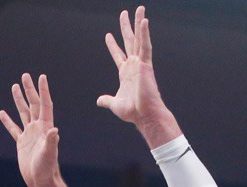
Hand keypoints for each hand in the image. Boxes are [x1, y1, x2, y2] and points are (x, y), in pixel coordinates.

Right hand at [0, 74, 66, 186]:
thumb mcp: (49, 154)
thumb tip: (54, 130)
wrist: (41, 182)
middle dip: (29, 90)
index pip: (45, 105)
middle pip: (33, 104)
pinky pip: (13, 128)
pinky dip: (7, 121)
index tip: (41, 77)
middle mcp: (38, 128)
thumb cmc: (47, 169)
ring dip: (19, 100)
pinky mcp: (22, 143)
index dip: (43, 91)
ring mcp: (29, 135)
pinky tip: (2, 112)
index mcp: (45, 128)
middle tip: (25, 76)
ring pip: (23, 113)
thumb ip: (51, 142)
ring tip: (14, 87)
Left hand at [96, 7, 179, 146]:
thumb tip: (99, 101)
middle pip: (129, 41)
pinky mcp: (147, 65)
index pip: (118, 55)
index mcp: (126, 73)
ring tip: (139, 9)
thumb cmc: (133, 112)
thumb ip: (107, 100)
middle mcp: (134, 65)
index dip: (113, 45)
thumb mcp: (115, 104)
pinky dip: (145, 34)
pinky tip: (144, 21)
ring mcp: (140, 64)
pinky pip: (146, 46)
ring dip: (139, 23)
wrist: (144, 115)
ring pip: (139, 39)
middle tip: (124, 13)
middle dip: (126, 27)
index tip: (108, 35)